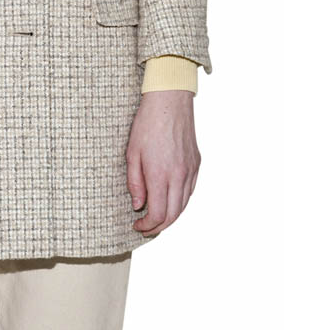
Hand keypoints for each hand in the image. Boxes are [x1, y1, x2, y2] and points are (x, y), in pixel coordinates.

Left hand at [126, 89, 199, 236]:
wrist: (169, 102)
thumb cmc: (147, 124)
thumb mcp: (132, 153)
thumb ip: (135, 183)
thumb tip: (138, 206)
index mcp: (161, 175)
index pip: (158, 214)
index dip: (148, 226)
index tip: (138, 226)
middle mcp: (179, 176)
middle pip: (173, 215)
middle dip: (159, 226)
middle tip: (146, 227)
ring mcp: (191, 170)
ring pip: (184, 205)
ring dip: (171, 216)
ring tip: (157, 217)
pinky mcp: (196, 163)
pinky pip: (190, 190)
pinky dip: (180, 201)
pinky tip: (170, 199)